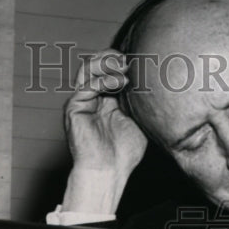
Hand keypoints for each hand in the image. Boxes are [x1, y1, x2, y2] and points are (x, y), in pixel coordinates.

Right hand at [61, 50, 147, 212]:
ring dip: (106, 63)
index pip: (107, 69)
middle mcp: (91, 97)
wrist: (108, 171)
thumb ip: (140, 101)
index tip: (139, 59)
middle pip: (94, 64)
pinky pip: (87, 85)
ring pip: (87, 69)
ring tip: (125, 66)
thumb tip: (153, 81)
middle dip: (111, 57)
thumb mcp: (139, 121)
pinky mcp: (74, 108)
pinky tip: (120, 81)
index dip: (120, 61)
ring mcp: (81, 101)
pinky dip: (104, 79)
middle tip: (129, 59)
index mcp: (105, 99)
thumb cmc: (124, 153)